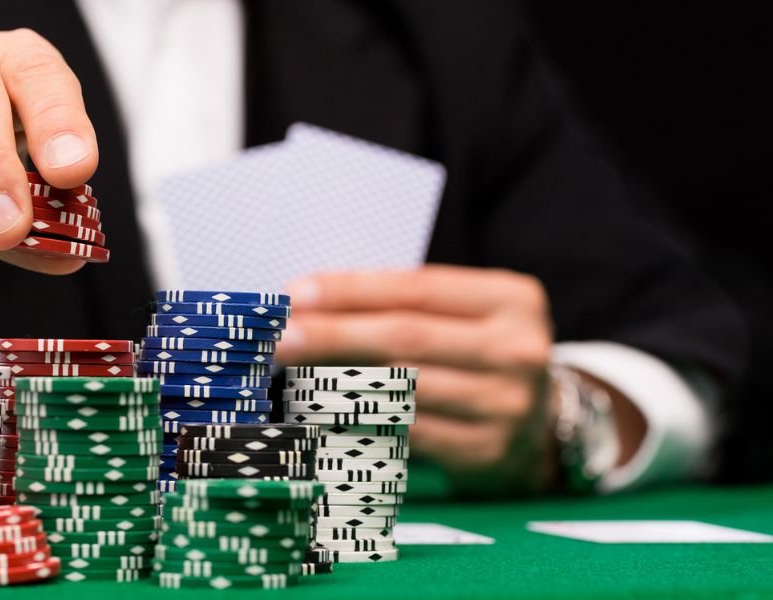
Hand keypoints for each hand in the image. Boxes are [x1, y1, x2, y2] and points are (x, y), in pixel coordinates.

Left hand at [279, 265, 558, 495]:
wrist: (542, 429)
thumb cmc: (480, 357)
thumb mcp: (463, 316)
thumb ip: (402, 304)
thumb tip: (309, 301)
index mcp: (513, 299)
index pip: (416, 288)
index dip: (351, 290)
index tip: (296, 293)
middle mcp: (519, 350)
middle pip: (405, 337)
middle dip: (333, 334)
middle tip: (282, 336)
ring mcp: (507, 405)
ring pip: (402, 387)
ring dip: (337, 379)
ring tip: (293, 372)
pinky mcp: (487, 451)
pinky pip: (407, 432)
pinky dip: (360, 419)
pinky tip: (324, 411)